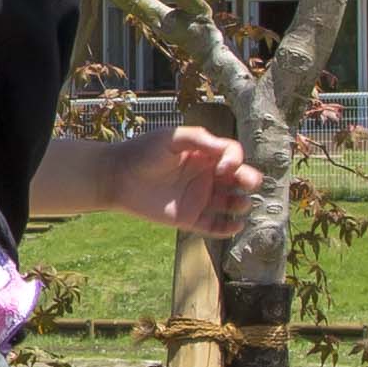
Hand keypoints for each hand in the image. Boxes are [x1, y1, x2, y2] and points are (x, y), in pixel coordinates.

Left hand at [110, 120, 259, 236]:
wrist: (118, 177)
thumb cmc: (144, 152)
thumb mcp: (172, 138)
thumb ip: (199, 139)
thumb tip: (226, 150)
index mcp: (204, 154)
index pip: (232, 156)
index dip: (235, 161)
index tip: (223, 167)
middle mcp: (206, 176)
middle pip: (239, 179)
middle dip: (249, 180)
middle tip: (249, 183)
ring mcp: (200, 198)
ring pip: (232, 203)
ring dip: (242, 204)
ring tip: (240, 204)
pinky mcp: (190, 218)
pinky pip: (215, 226)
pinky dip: (228, 228)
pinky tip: (234, 225)